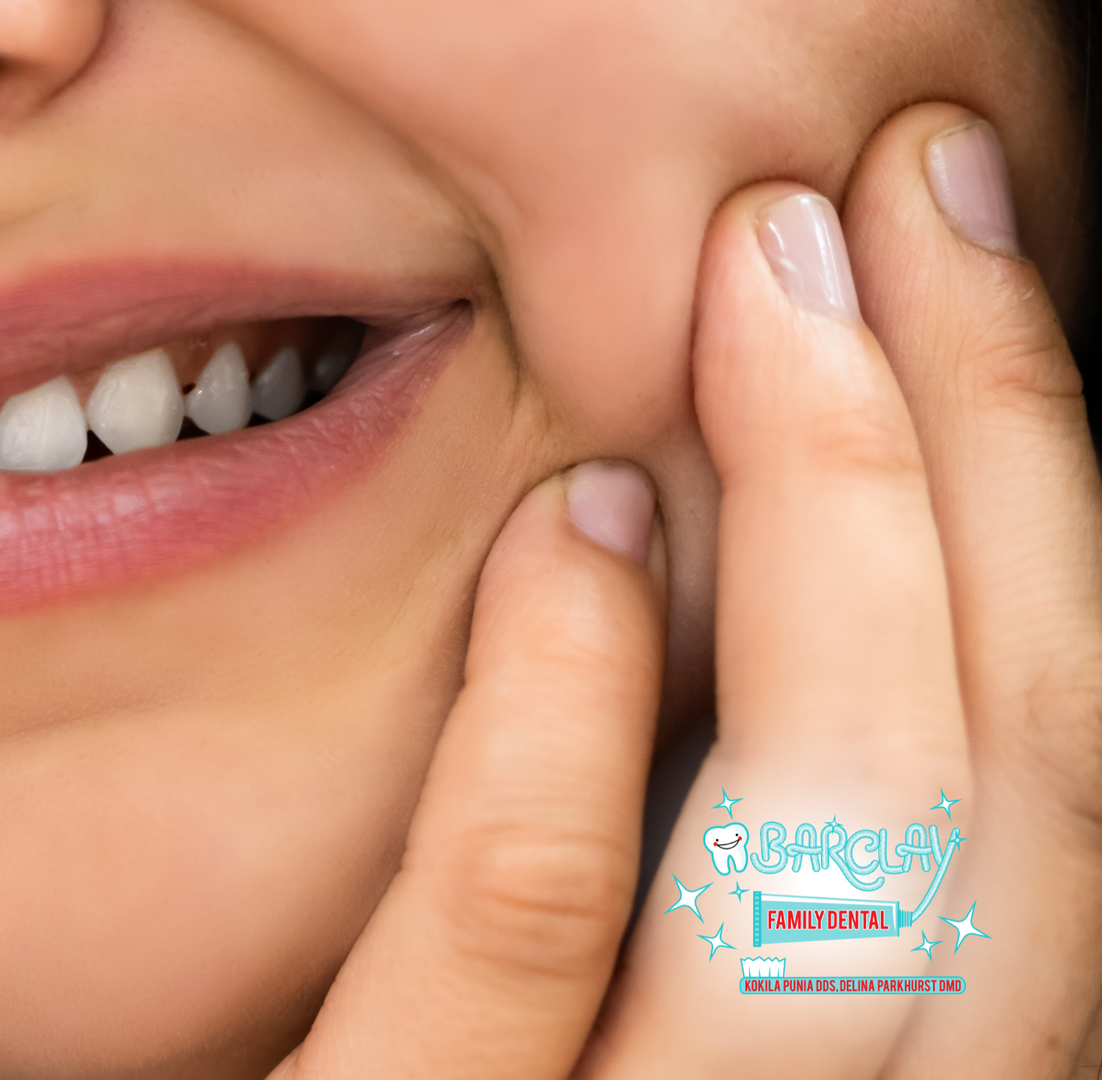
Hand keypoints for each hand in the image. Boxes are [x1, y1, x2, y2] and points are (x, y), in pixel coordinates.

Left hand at [267, 100, 1101, 1078]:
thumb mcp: (636, 1022)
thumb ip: (734, 879)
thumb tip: (773, 563)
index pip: (1053, 813)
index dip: (1037, 509)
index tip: (958, 261)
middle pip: (1003, 811)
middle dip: (981, 458)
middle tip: (894, 200)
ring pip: (834, 863)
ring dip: (835, 528)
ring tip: (771, 285)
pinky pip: (518, 934)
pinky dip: (566, 712)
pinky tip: (571, 522)